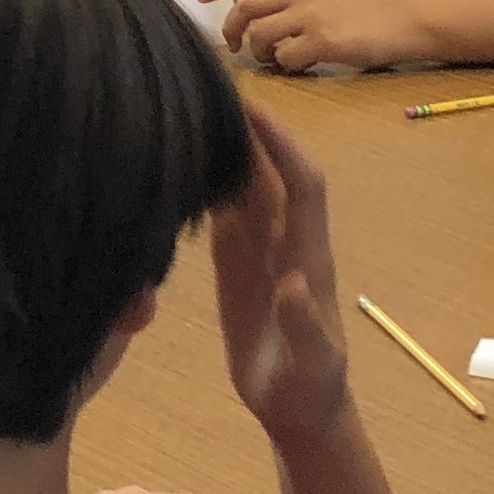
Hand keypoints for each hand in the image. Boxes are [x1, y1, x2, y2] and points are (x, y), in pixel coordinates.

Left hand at [206, 0, 424, 71]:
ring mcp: (311, 16)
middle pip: (246, 6)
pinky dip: (286, 65)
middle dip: (233, 28)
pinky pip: (286, 57)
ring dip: (259, 51)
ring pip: (261, 34)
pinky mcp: (323, 41)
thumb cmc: (361, 3)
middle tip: (234, 44)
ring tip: (271, 57)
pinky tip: (298, 64)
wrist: (402, 18)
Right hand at [208, 102, 352, 439]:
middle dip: (252, 128)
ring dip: (228, 148)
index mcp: (308, 257)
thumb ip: (305, 326)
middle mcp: (287, 242)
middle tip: (216, 84)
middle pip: (272, 172)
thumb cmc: (310, 388)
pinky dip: (209, 184)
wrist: (300, 409)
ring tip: (192, 109)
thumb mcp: (312, 364)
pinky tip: (181, 163)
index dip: (283, 147)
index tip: (256, 109)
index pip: (302, 187)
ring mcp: (261, 252)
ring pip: (247, 187)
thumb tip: (295, 283)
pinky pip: (225, 214)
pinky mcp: (238, 267)